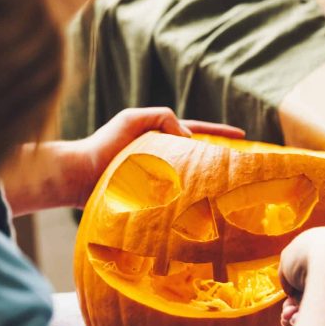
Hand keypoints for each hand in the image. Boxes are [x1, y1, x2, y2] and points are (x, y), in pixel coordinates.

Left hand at [72, 107, 244, 206]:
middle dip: (218, 159)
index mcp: (161, 136)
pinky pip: (176, 198)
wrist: (81, 175)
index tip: (243, 136)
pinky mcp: (152, 197)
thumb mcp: (133, 119)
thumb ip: (162, 118)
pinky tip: (201, 208)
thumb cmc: (104, 144)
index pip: (197, 131)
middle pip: (197, 155)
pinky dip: (189, 200)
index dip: (220, 133)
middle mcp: (162, 156)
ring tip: (227, 191)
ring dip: (206, 182)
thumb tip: (188, 138)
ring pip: (190, 178)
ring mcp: (158, 177)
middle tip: (241, 168)